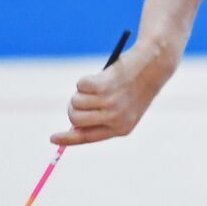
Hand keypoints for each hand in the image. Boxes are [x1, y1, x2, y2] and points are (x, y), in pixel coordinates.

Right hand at [50, 41, 178, 145]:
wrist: (153, 65)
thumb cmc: (136, 87)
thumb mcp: (123, 107)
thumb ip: (101, 117)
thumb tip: (73, 123)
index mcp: (122, 128)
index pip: (88, 138)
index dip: (68, 139)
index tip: (53, 138)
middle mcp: (115, 119)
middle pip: (75, 119)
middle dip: (73, 107)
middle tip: (82, 98)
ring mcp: (109, 103)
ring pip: (76, 101)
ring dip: (81, 91)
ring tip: (100, 85)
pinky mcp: (103, 87)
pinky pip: (80, 85)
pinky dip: (86, 80)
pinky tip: (104, 76)